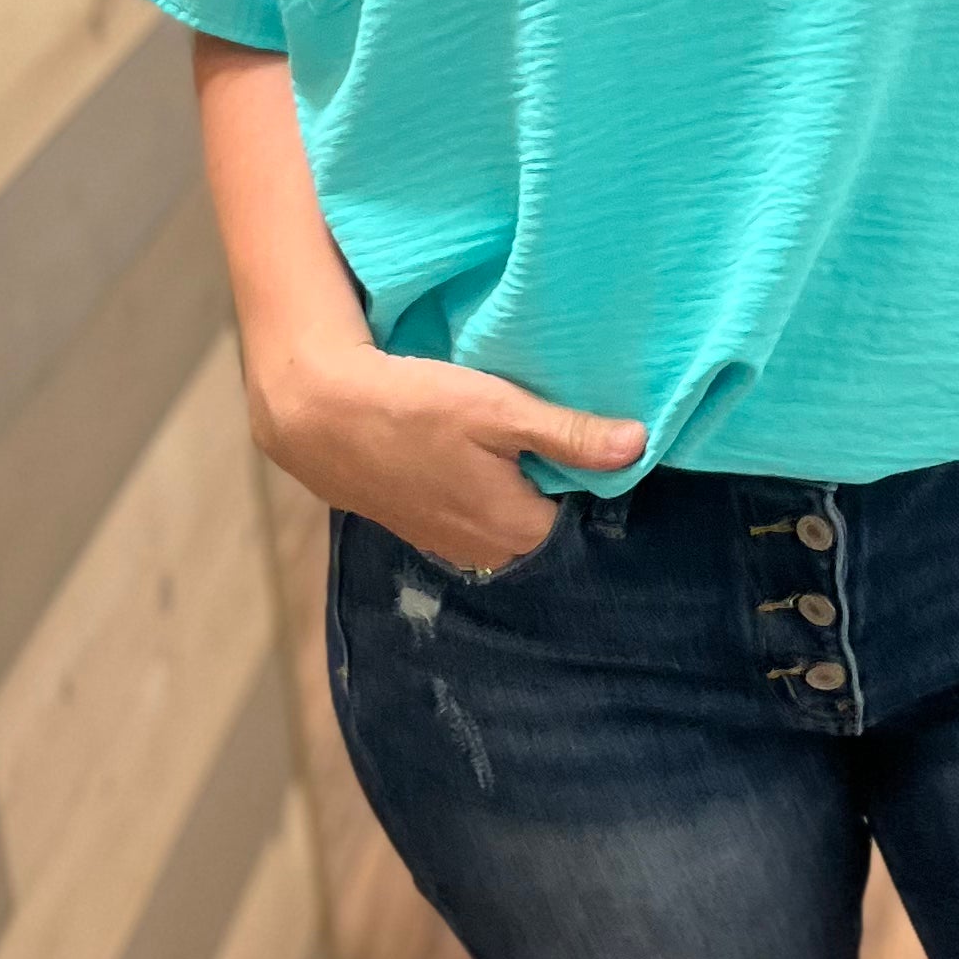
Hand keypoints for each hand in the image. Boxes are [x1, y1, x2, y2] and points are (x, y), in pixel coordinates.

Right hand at [257, 336, 643, 572]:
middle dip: (551, 483)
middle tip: (543, 430)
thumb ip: (570, 435)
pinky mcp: (421, 529)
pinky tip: (463, 453)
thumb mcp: (500, 410)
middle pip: (546, 519)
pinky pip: (471, 516)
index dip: (588, 473)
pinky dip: (477, 490)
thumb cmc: (413, 407)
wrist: (320, 416)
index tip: (583, 434)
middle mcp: (487, 551)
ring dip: (512, 487)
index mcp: (518, 529)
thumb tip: (639, 446)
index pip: (583, 512)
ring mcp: (450, 545)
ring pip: (507, 519)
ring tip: (501, 440)